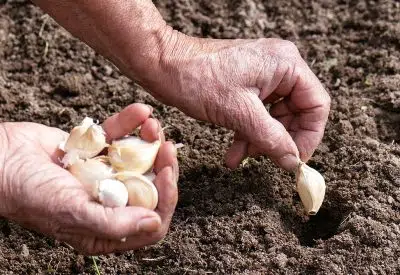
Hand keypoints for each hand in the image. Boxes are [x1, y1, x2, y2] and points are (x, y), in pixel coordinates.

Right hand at [0, 103, 177, 254]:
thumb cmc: (28, 193)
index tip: (167, 173)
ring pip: (140, 159)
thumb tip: (154, 222)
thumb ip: (114, 222)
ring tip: (152, 125)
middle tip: (167, 147)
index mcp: (106, 227)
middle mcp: (109, 202)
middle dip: (163, 166)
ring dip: (150, 141)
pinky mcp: (96, 151)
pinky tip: (139, 112)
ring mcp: (103, 175)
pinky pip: (119, 137)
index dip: (166, 199)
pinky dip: (129, 123)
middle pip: (151, 187)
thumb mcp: (72, 212)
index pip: (151, 220)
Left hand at [147, 36, 330, 170]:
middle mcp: (278, 68)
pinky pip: (256, 115)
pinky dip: (247, 134)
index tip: (295, 160)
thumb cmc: (197, 78)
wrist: (162, 65)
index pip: (316, 105)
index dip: (309, 137)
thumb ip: (272, 138)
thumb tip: (292, 161)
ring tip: (240, 158)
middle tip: (265, 160)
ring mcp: (261, 76)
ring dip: (259, 141)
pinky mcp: (245, 86)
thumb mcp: (239, 113)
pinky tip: (233, 153)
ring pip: (273, 118)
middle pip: (295, 114)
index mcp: (286, 65)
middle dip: (278, 140)